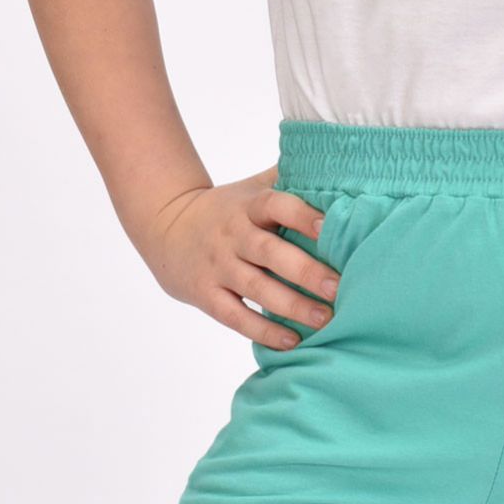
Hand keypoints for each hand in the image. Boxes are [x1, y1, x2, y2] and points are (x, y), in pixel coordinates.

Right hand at [139, 161, 339, 350]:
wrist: (165, 226)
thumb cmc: (226, 208)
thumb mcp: (252, 187)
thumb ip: (288, 178)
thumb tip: (335, 161)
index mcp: (249, 206)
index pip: (276, 205)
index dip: (302, 215)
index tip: (329, 227)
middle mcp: (233, 235)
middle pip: (270, 253)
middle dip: (306, 271)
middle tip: (338, 288)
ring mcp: (218, 266)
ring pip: (256, 288)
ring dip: (292, 306)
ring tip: (324, 320)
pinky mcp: (206, 294)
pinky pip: (235, 317)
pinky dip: (263, 331)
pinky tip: (292, 341)